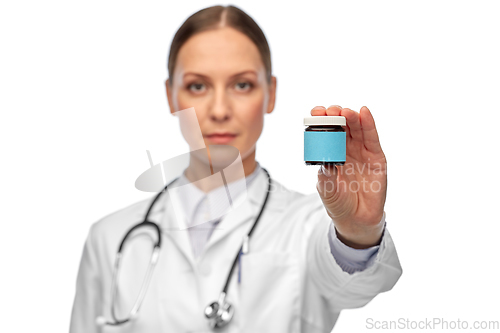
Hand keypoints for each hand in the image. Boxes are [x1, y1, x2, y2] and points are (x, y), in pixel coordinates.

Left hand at [312, 105, 386, 248]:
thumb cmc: (338, 202)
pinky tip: (364, 112)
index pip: (325, 132)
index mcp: (330, 153)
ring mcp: (361, 152)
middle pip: (342, 125)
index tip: (315, 112)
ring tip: (346, 111)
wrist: (356, 219)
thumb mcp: (326, 188)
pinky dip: (369, 124)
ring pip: (356, 129)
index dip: (321, 120)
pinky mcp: (376, 157)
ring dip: (351, 117)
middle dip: (336, 115)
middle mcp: (346, 149)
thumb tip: (326, 160)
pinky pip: (372, 138)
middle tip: (331, 110)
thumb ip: (326, 174)